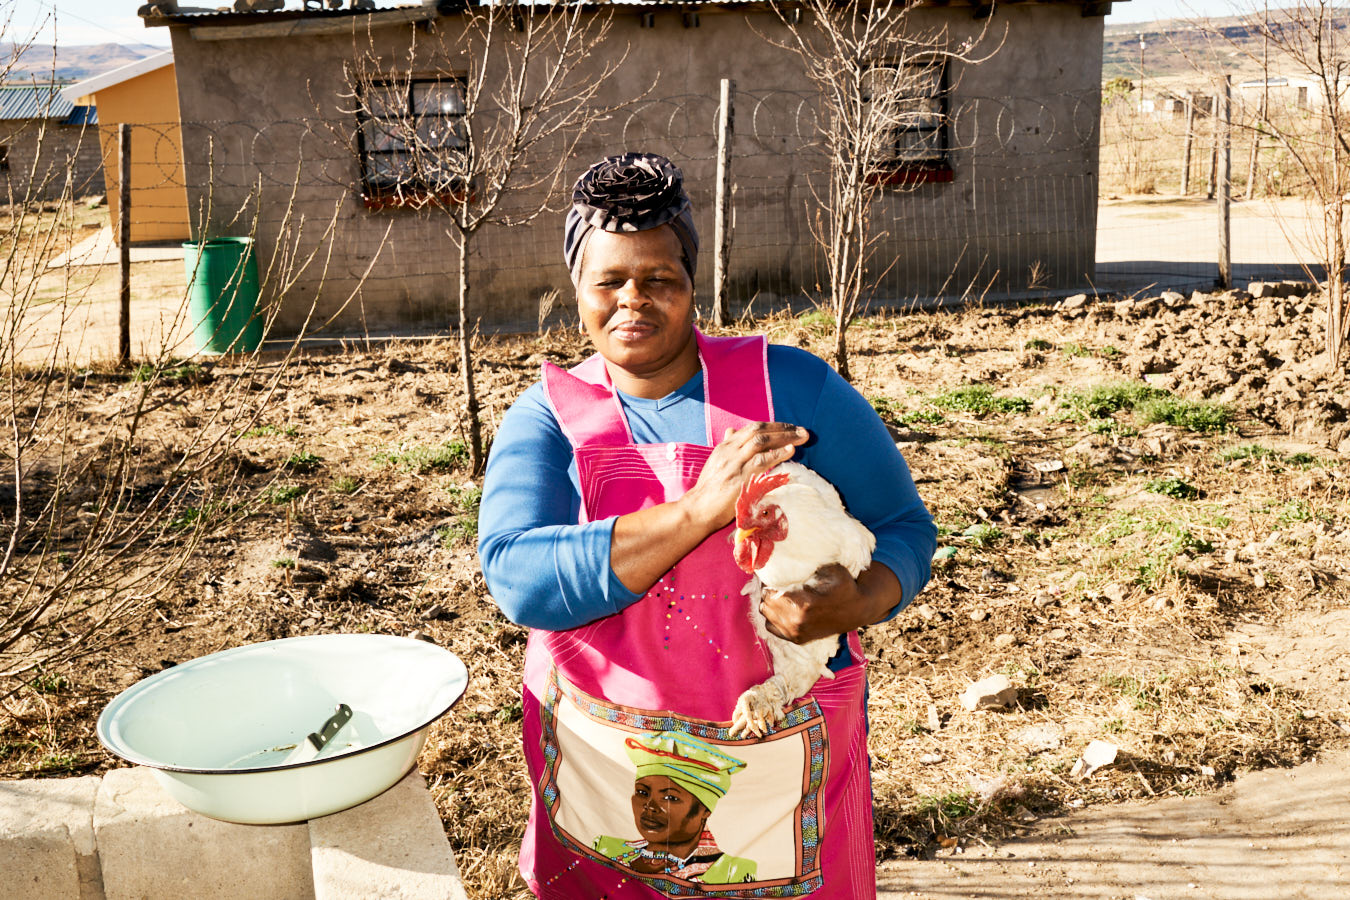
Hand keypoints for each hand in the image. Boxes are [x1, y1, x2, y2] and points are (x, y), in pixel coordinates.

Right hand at [679, 422, 807, 531]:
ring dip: (785, 437)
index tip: (789, 427)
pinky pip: (762, 460)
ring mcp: (735, 462)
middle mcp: (730, 450)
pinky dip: (778, 453)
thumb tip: (731, 430)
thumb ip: (727, 446)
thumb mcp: (715, 462)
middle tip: (801, 430)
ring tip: (802, 437)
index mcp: (725, 446)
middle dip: (782, 428)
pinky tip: (791, 450)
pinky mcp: (740, 476)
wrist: (698, 508)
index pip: (752, 428)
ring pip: (761, 441)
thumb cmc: (709, 489)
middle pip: (759, 430)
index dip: (773, 426)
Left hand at [760, 563, 900, 643]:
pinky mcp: (797, 639)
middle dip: (768, 589)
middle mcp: (796, 621)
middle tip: (774, 581)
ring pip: (765, 614)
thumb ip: (806, 564)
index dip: (769, 579)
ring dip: (769, 603)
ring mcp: (795, 633)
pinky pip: (771, 627)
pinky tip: (782, 607)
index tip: (773, 572)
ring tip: (778, 593)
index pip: (769, 589)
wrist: (857, 610)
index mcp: (803, 603)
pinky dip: (773, 617)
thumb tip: (784, 554)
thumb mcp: (829, 569)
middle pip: (765, 601)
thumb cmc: (843, 586)